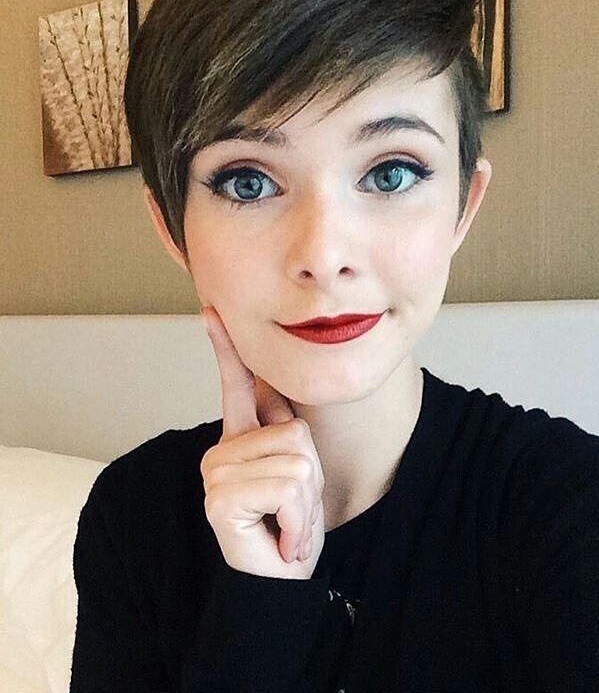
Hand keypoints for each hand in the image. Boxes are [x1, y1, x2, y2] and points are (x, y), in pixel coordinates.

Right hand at [199, 306, 325, 579]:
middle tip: (293, 509)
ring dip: (307, 502)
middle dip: (312, 476)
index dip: (227, 347)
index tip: (213, 310)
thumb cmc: (289, 526)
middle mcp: (221, 451)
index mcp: (240, 440)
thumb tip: (276, 381)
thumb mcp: (297, 473)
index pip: (236, 385)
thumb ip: (283, 432)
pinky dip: (299, 520)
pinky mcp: (221, 497)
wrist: (280, 582)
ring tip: (287, 523)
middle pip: (296, 432)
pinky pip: (289, 487)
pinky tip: (280, 536)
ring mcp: (216, 473)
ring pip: (297, 460)